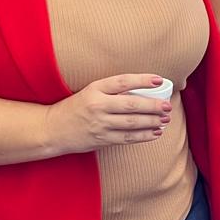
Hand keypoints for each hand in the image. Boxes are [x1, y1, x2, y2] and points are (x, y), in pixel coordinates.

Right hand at [44, 74, 171, 154]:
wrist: (52, 129)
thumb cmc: (75, 107)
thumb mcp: (90, 91)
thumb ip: (112, 90)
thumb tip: (144, 91)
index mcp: (95, 89)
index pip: (123, 81)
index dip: (143, 80)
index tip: (159, 80)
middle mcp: (98, 106)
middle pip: (131, 104)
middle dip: (153, 105)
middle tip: (167, 106)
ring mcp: (100, 124)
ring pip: (132, 123)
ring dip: (152, 121)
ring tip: (165, 119)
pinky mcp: (101, 139)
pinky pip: (127, 138)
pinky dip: (143, 136)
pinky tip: (155, 132)